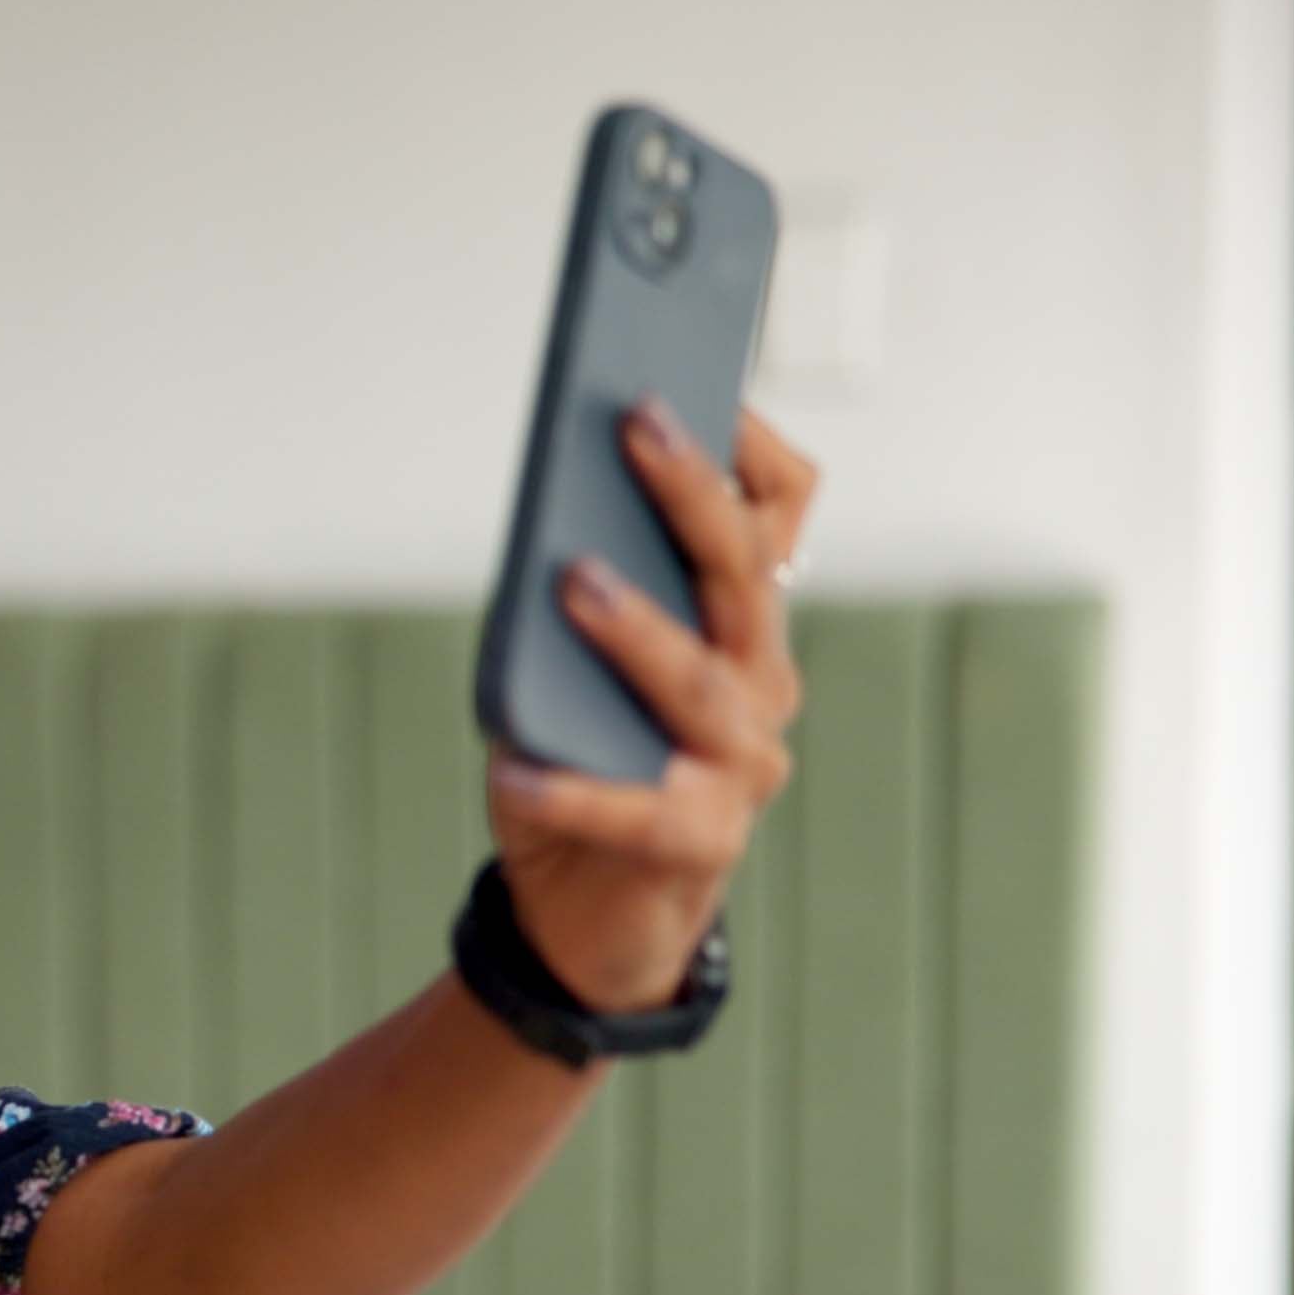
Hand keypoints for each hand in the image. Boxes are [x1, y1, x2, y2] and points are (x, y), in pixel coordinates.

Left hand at [485, 400, 819, 1011]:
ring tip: (574, 583)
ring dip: (639, 629)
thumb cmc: (584, 766)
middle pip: (739, 572)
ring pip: (700, 681)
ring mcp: (742, 766)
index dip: (751, 449)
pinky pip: (636, 808)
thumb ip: (582, 603)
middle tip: (636, 424)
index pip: (778, 517)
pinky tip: (515, 769)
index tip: (705, 378)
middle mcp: (760, 685)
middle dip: (689, 492)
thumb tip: (551, 530)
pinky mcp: (701, 842)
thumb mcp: (576, 670)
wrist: (586, 916)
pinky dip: (572, 788)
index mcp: (741, 627)